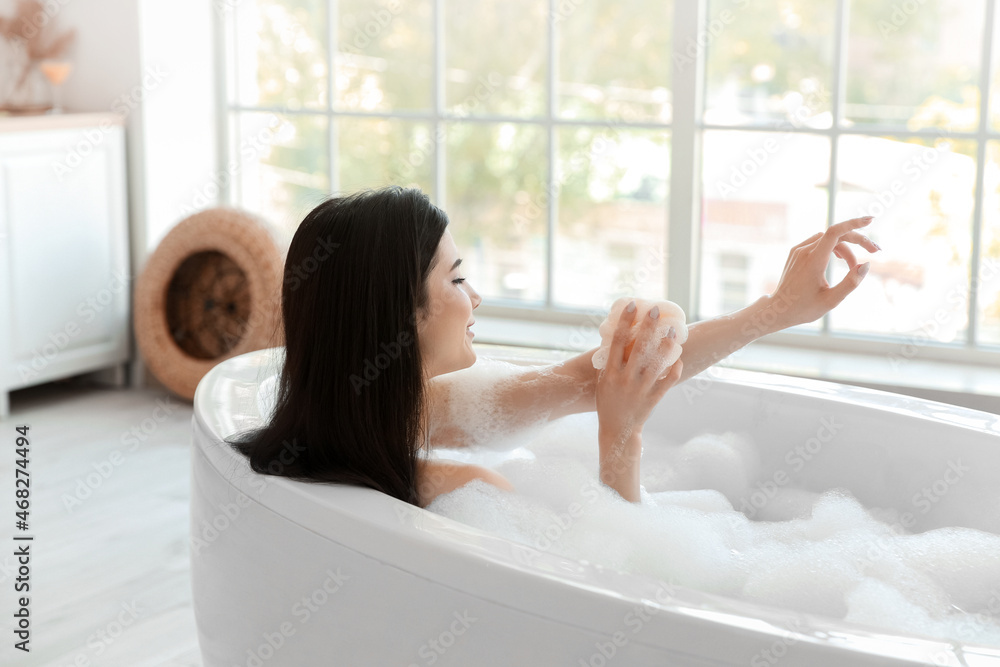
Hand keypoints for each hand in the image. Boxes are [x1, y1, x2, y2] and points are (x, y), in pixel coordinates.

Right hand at [596, 301, 683, 440]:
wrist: (617, 430)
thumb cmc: (608, 402)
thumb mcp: (604, 381)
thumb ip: (611, 361)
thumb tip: (620, 337)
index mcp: (610, 373)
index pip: (617, 341)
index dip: (624, 322)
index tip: (631, 306)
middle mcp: (625, 379)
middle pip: (638, 348)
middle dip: (647, 327)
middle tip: (655, 311)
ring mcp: (641, 389)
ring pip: (656, 363)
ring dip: (665, 345)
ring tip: (672, 330)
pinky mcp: (654, 398)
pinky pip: (668, 380)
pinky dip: (675, 367)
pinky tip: (679, 356)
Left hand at [768, 216, 879, 328]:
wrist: (778, 309)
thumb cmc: (804, 308)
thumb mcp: (831, 301)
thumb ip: (851, 283)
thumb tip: (866, 264)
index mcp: (813, 260)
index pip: (835, 232)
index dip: (854, 223)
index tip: (871, 220)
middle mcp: (804, 251)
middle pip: (836, 236)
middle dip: (858, 241)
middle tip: (875, 251)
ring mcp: (798, 250)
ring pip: (829, 240)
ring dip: (845, 249)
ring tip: (853, 266)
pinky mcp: (796, 252)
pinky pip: (819, 243)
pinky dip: (833, 248)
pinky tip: (841, 259)